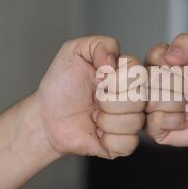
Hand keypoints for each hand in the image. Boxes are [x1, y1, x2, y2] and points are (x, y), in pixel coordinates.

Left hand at [36, 36, 144, 158]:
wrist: (47, 117)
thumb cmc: (61, 86)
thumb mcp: (74, 52)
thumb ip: (100, 44)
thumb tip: (116, 60)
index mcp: (128, 75)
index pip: (141, 74)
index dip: (117, 79)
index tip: (98, 79)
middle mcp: (134, 97)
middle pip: (140, 99)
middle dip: (109, 100)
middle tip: (94, 99)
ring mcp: (130, 121)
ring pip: (135, 122)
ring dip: (106, 120)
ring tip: (94, 116)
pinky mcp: (123, 144)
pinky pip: (128, 143)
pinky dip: (107, 139)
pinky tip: (98, 132)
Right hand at [144, 33, 187, 148]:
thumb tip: (170, 54)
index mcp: (154, 62)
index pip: (155, 55)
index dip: (177, 65)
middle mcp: (145, 83)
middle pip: (153, 79)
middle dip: (180, 85)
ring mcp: (146, 105)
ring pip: (153, 100)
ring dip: (179, 103)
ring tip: (187, 104)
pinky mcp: (151, 127)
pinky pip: (157, 120)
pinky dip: (178, 120)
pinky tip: (184, 119)